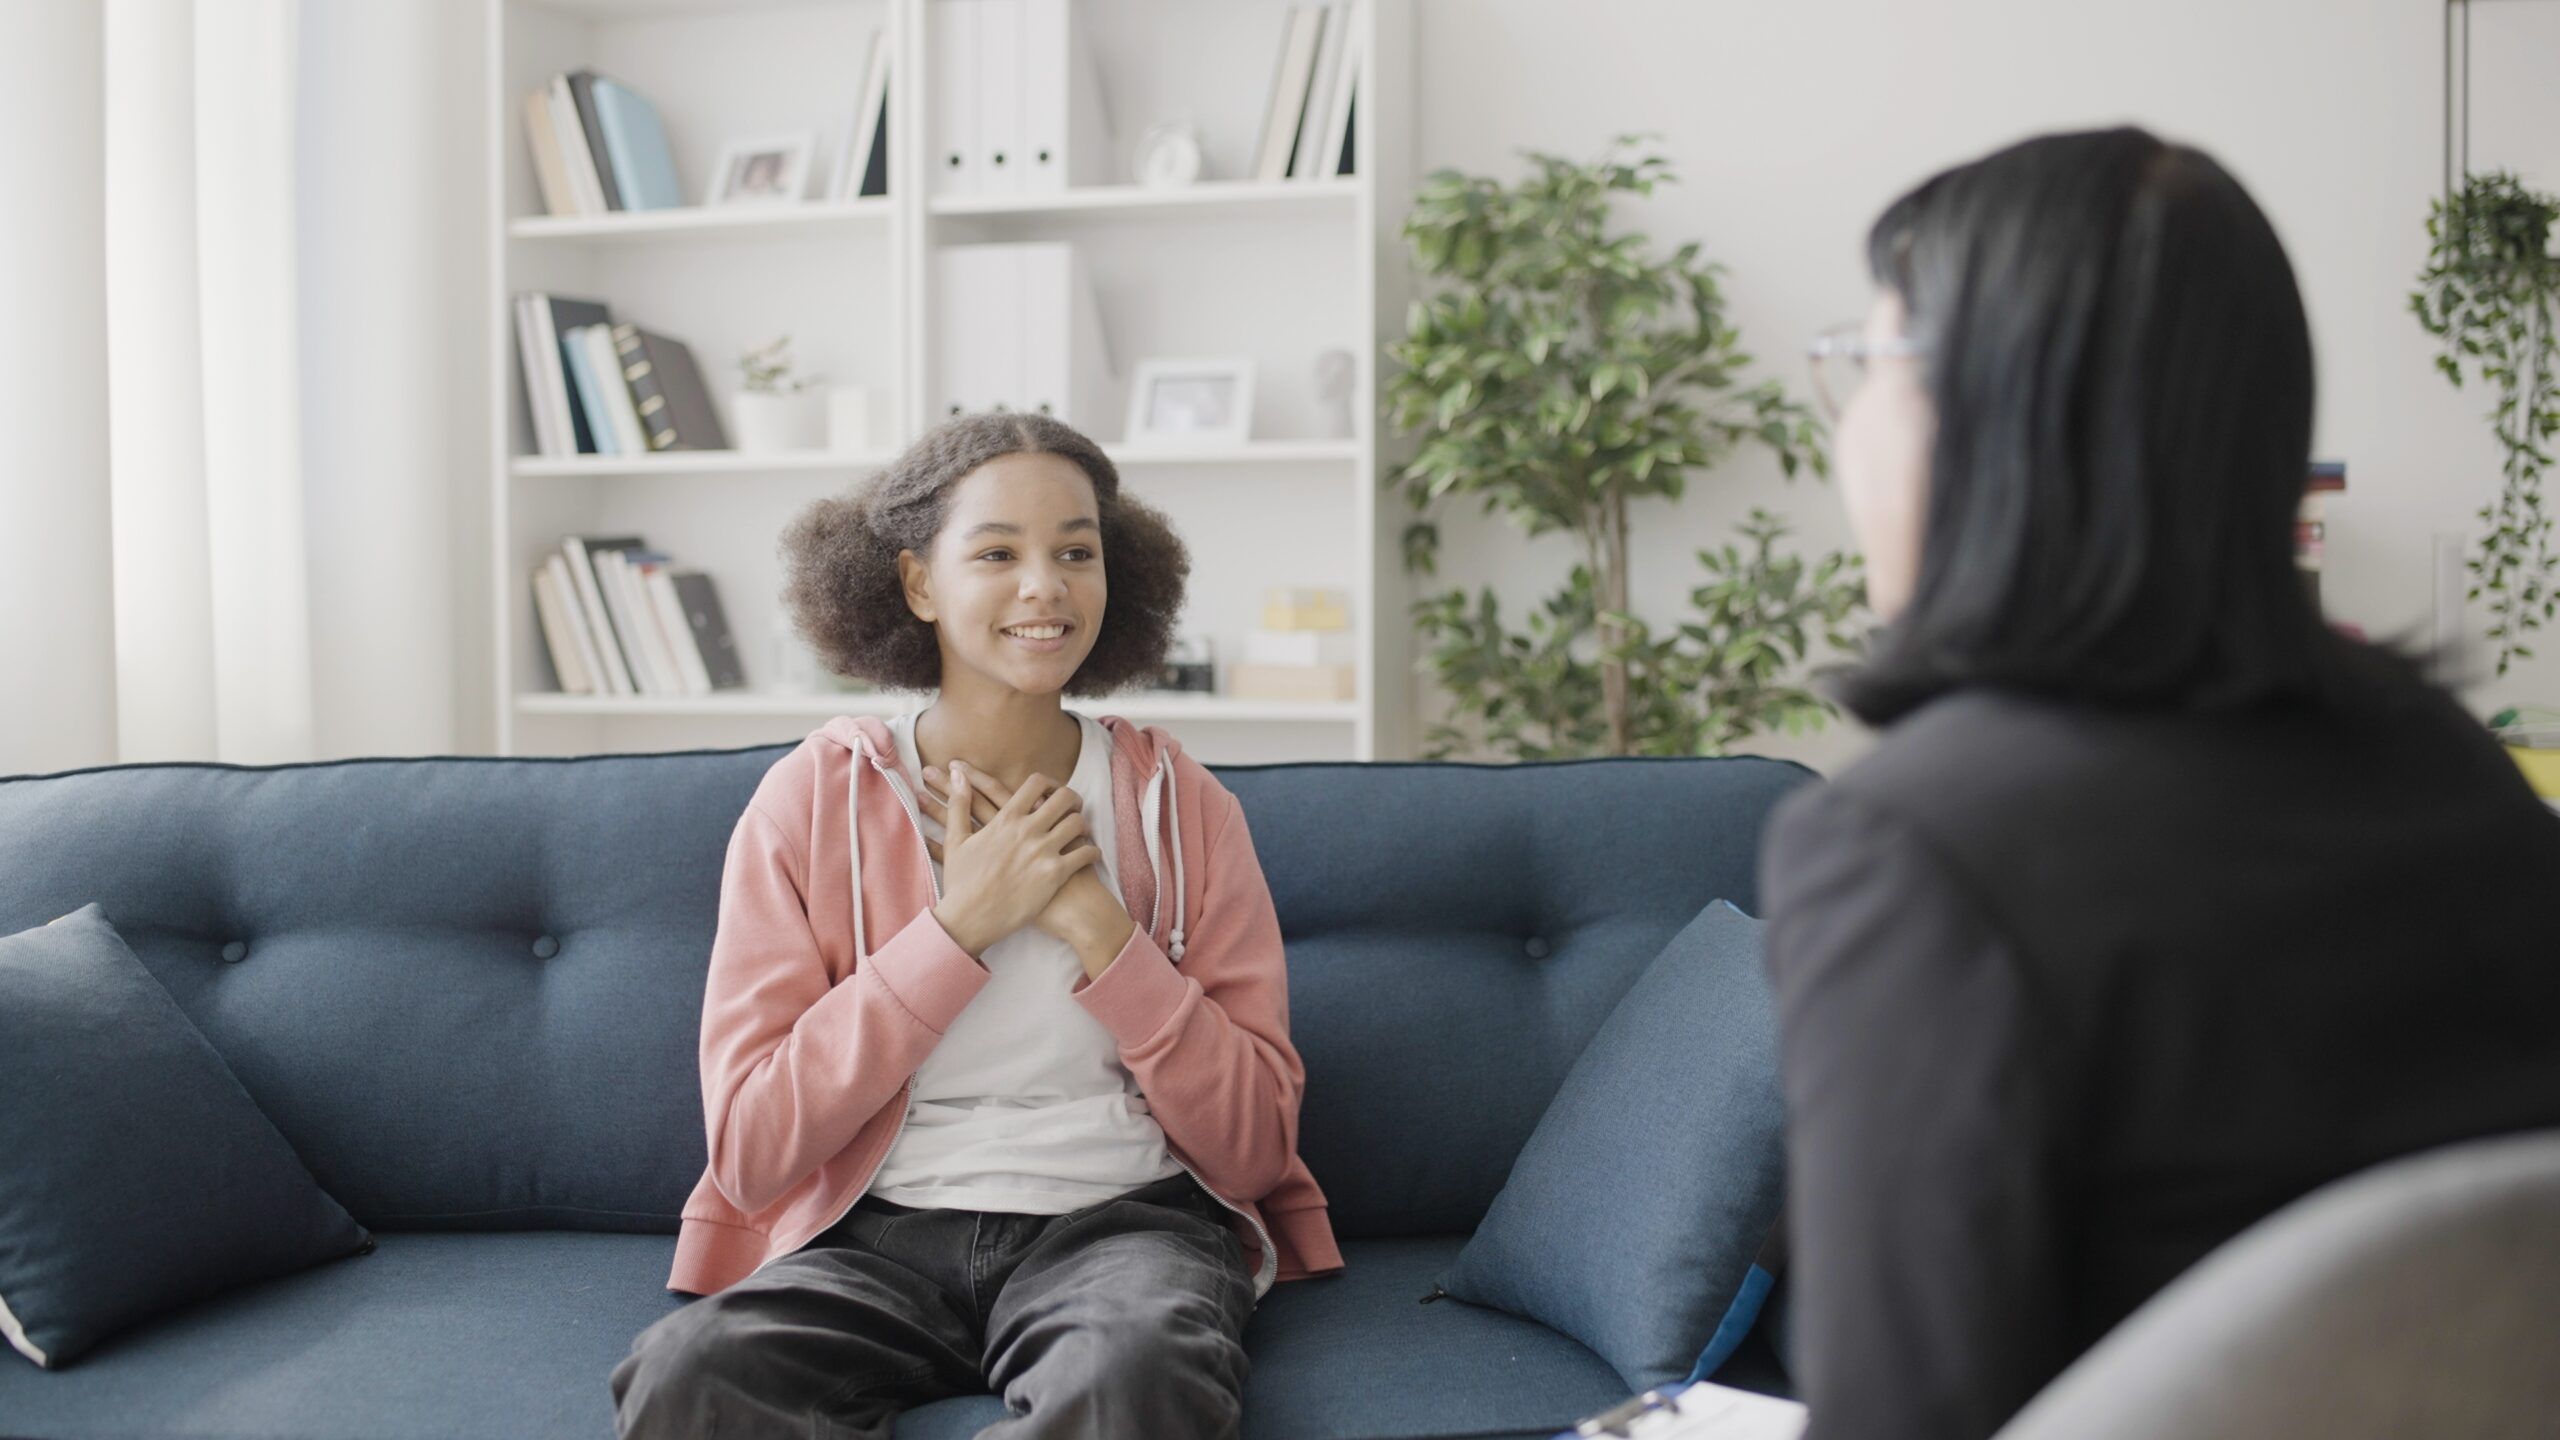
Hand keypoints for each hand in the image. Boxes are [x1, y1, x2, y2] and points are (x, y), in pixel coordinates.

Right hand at [926, 761, 1098, 957]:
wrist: (970, 919)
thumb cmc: (961, 882)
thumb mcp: (956, 839)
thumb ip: (959, 804)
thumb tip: (956, 773)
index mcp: (1006, 819)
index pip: (1036, 783)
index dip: (1049, 783)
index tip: (1051, 792)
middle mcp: (1028, 831)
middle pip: (1064, 798)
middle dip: (1073, 799)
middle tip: (1074, 807)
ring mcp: (1043, 852)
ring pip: (1078, 823)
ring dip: (1082, 825)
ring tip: (1080, 832)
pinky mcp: (1055, 875)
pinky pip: (1085, 854)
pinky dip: (1092, 852)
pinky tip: (1089, 855)